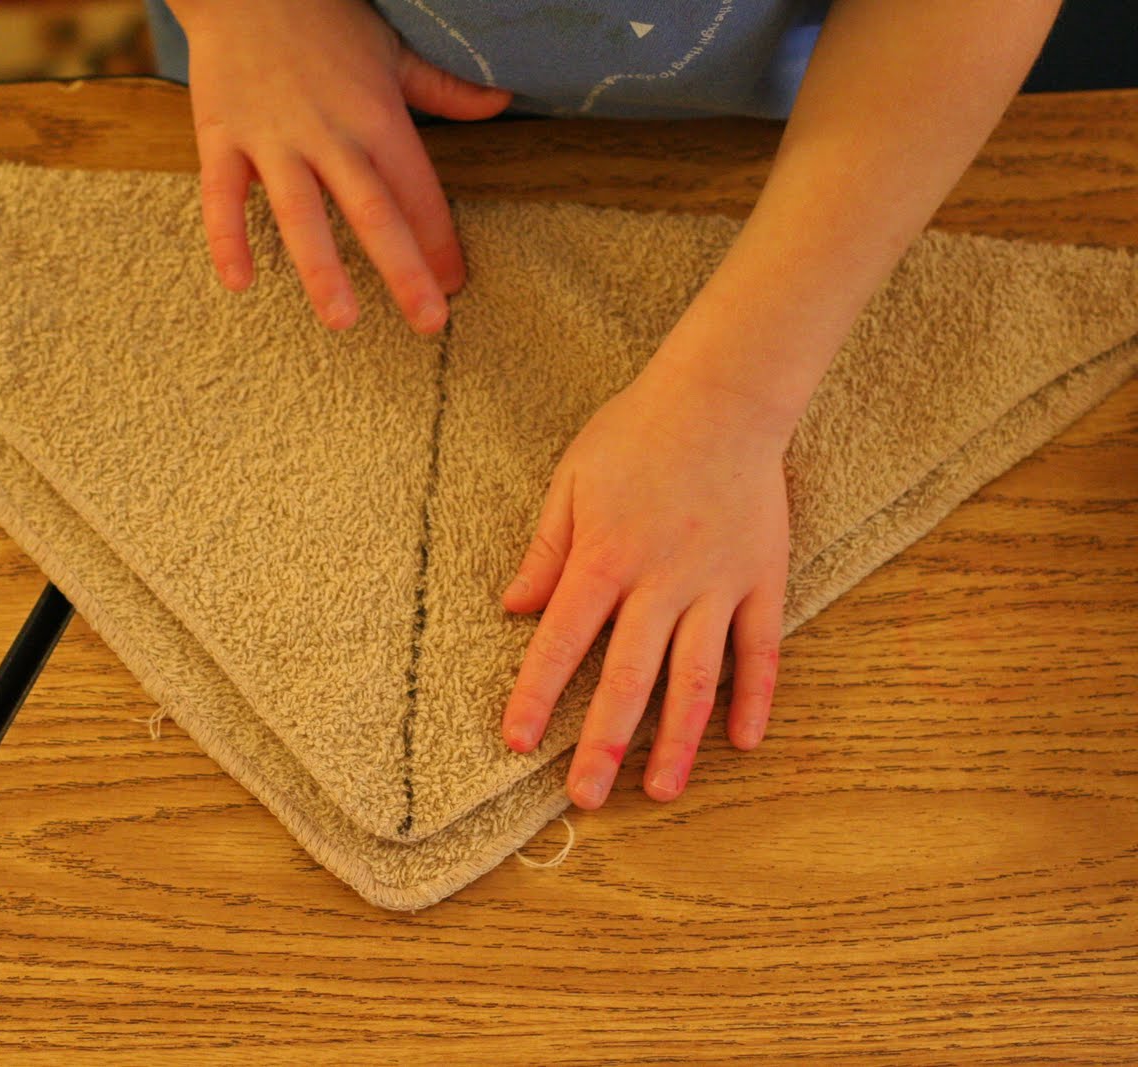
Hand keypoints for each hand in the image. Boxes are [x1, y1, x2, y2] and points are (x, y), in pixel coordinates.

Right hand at [172, 0, 510, 332]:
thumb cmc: (324, 18)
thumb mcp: (391, 50)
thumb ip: (443, 88)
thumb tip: (501, 102)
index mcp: (376, 115)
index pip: (417, 188)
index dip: (440, 239)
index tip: (456, 285)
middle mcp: (329, 132)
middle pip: (372, 210)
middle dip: (403, 267)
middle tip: (428, 322)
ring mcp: (273, 137)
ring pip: (301, 211)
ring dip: (321, 267)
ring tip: (342, 319)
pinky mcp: (222, 135)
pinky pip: (222, 194)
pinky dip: (226, 237)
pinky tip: (239, 283)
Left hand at [499, 360, 792, 808]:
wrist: (723, 395)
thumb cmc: (636, 433)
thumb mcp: (572, 481)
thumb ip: (547, 550)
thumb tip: (515, 607)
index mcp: (605, 557)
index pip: (561, 641)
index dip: (536, 695)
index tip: (517, 743)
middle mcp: (660, 581)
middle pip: (628, 678)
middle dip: (602, 743)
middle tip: (585, 798)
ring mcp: (716, 584)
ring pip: (695, 679)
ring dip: (677, 741)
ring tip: (660, 791)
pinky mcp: (762, 579)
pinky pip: (760, 650)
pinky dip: (755, 698)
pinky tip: (743, 742)